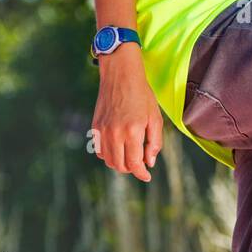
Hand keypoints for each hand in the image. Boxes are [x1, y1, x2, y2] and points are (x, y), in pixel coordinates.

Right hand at [91, 44, 162, 181]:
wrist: (120, 75)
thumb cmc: (142, 95)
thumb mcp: (156, 118)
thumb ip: (155, 143)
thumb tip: (149, 163)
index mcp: (132, 131)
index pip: (134, 164)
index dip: (141, 174)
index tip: (147, 176)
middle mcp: (115, 133)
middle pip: (120, 166)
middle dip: (131, 169)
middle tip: (139, 163)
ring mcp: (103, 130)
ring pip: (108, 161)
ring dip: (120, 163)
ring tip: (129, 155)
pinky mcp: (95, 126)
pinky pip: (99, 150)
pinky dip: (108, 155)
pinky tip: (118, 148)